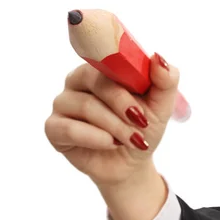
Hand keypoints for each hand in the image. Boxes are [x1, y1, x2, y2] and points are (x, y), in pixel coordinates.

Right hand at [45, 52, 179, 187]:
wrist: (132, 162)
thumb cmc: (143, 127)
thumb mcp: (162, 106)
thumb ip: (165, 80)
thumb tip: (159, 58)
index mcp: (102, 68)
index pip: (108, 58)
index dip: (127, 75)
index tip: (146, 94)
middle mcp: (77, 81)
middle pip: (95, 80)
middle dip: (123, 104)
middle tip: (142, 123)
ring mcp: (63, 103)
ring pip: (86, 106)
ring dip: (115, 126)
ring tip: (133, 140)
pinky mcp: (54, 128)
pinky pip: (69, 128)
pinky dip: (95, 138)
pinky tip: (111, 144)